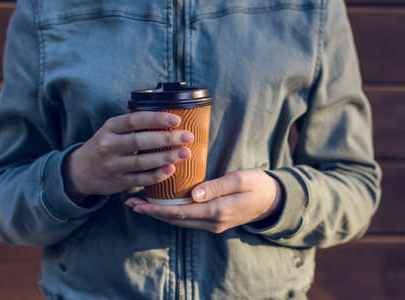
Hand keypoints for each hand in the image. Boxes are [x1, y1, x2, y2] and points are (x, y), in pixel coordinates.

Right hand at [63, 111, 194, 201]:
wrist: (80, 171)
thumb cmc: (105, 145)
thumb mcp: (112, 130)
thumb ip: (133, 126)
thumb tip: (169, 118)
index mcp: (110, 127)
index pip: (134, 120)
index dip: (156, 119)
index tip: (176, 120)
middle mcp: (109, 145)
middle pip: (140, 141)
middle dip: (166, 139)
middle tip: (187, 137)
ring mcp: (112, 165)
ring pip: (142, 162)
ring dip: (166, 158)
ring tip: (185, 153)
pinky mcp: (117, 182)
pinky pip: (140, 179)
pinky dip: (157, 175)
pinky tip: (171, 170)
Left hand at [125, 168, 282, 232]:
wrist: (273, 199)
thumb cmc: (257, 184)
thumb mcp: (240, 180)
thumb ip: (216, 187)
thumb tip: (194, 195)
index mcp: (218, 211)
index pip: (180, 212)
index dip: (157, 209)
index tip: (139, 203)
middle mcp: (213, 222)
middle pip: (176, 220)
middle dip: (152, 212)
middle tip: (131, 203)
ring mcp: (214, 224)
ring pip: (180, 221)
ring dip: (160, 214)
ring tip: (140, 204)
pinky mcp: (214, 221)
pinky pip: (188, 219)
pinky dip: (172, 213)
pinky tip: (162, 206)